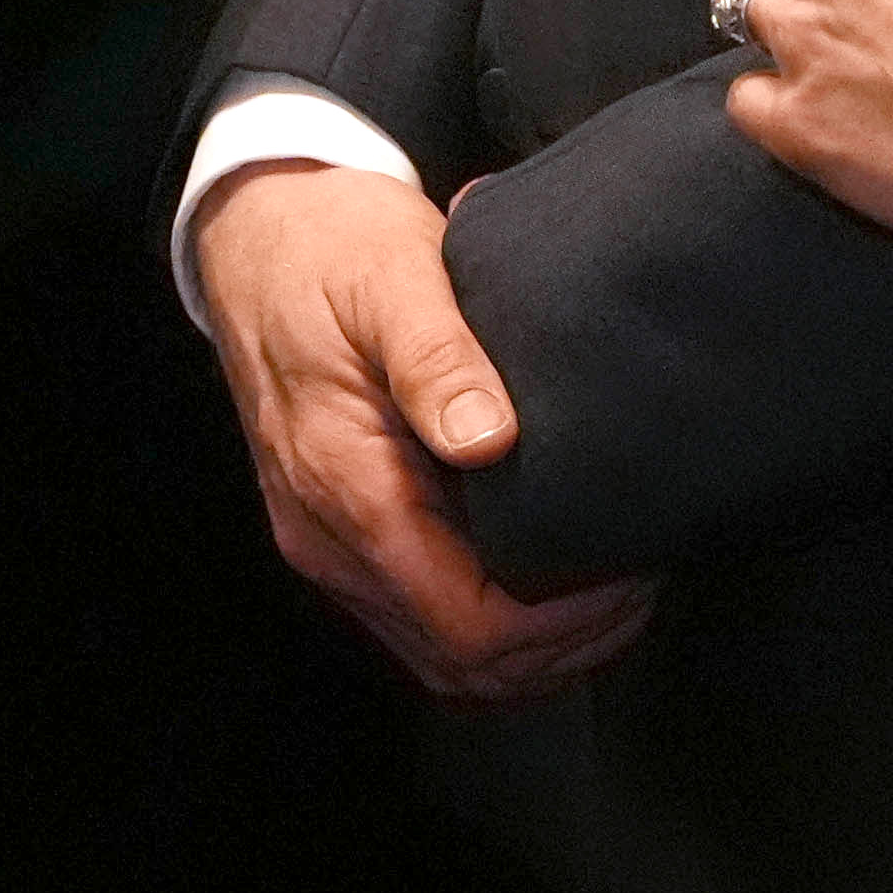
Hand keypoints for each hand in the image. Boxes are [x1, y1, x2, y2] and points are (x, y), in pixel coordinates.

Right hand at [197, 163, 654, 701]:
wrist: (255, 231)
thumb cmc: (327, 246)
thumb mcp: (393, 275)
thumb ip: (439, 358)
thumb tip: (489, 438)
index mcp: (344, 483)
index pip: (465, 623)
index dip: (560, 623)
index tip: (627, 576)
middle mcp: (327, 536)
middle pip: (460, 661)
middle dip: (561, 645)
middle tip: (638, 588)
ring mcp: (328, 540)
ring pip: (441, 655)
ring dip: (531, 647)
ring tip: (607, 592)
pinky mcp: (339, 529)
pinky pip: (420, 617)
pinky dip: (491, 622)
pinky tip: (545, 577)